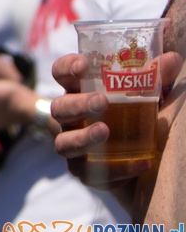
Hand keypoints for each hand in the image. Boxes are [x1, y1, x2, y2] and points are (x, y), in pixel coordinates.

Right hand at [50, 51, 182, 193]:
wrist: (145, 164)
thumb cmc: (138, 120)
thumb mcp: (147, 97)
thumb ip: (155, 79)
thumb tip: (172, 58)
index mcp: (80, 93)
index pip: (61, 74)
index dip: (66, 67)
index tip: (83, 65)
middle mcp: (71, 119)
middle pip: (59, 108)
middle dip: (77, 104)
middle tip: (102, 101)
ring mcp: (75, 146)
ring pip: (64, 143)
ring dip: (83, 137)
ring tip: (105, 131)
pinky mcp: (86, 173)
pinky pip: (91, 173)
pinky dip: (116, 168)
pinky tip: (141, 163)